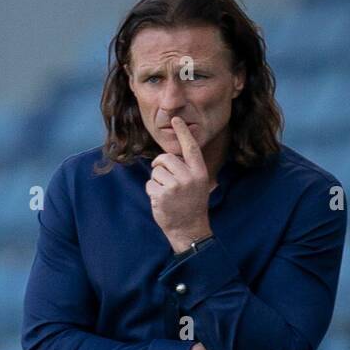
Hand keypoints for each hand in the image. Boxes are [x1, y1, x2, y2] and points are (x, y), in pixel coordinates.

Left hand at [146, 116, 212, 251]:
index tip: (175, 119)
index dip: (182, 132)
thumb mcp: (197, 184)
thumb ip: (187, 169)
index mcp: (199, 172)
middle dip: (160, 164)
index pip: (190, 147)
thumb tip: (169, 156)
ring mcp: (175, 187)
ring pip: (156, 171)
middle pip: (166, 158)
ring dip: (156, 181)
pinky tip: (161, 201)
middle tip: (163, 175)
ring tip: (166, 193)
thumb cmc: (192, 205)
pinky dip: (152, 192)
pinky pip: (150, 184)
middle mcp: (188, 177)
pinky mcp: (162, 196)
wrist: (189, 229)